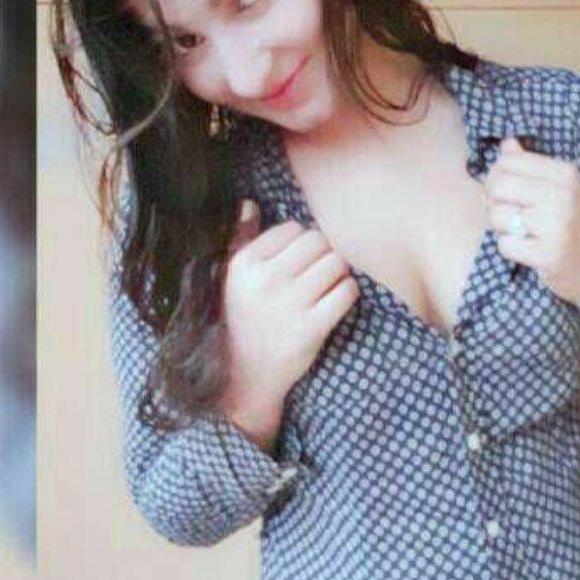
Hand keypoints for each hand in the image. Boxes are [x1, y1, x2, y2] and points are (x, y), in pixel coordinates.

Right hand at [220, 200, 359, 415]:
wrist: (245, 376)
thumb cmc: (242, 319)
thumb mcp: (231, 279)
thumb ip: (240, 238)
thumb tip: (250, 203)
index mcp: (245, 264)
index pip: (294, 229)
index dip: (302, 244)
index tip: (297, 264)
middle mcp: (265, 280)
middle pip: (319, 242)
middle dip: (324, 255)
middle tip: (318, 275)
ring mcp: (289, 305)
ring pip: (337, 263)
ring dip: (338, 274)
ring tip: (326, 288)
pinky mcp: (311, 329)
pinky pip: (348, 291)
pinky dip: (348, 293)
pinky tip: (335, 302)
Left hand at [484, 137, 579, 304]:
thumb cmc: (570, 224)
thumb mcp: (558, 188)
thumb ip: (530, 165)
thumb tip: (506, 144)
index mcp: (565, 173)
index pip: (508, 161)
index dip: (495, 176)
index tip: (505, 192)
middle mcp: (562, 195)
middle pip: (499, 185)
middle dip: (492, 201)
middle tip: (506, 213)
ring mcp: (556, 225)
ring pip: (498, 215)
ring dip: (501, 227)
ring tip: (520, 231)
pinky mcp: (547, 254)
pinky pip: (505, 244)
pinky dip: (510, 248)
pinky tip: (527, 248)